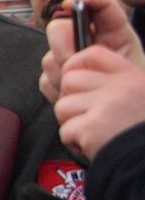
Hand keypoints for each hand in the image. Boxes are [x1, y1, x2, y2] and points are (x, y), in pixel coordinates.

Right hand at [40, 0, 144, 104]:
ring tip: (84, 90)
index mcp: (113, 32)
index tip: (69, 3)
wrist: (125, 119)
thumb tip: (76, 49)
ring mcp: (68, 58)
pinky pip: (45, 79)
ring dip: (63, 75)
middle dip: (62, 46)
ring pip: (50, 57)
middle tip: (74, 63)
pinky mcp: (56, 78)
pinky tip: (75, 97)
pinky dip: (58, 90)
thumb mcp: (132, 69)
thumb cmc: (135, 94)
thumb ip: (108, 51)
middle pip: (59, 27)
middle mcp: (86, 41)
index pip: (99, 3)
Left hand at [54, 47, 144, 162]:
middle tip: (86, 116)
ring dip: (71, 122)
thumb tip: (75, 73)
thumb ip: (117, 84)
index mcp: (132, 78)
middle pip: (70, 80)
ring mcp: (106, 107)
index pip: (91, 54)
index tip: (78, 84)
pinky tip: (91, 145)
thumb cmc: (140, 134)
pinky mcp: (93, 128)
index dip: (75, 65)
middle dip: (71, 100)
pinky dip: (73, 142)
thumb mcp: (140, 96)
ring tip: (91, 132)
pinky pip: (65, 130)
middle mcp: (119, 88)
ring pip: (63, 105)